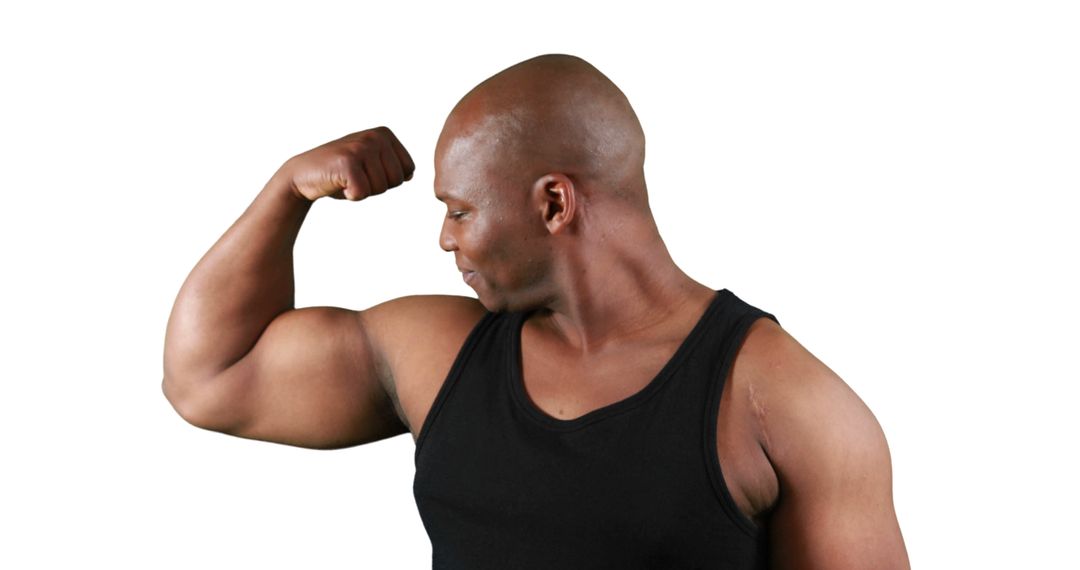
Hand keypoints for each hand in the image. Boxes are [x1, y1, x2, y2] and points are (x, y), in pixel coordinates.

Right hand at [280, 127, 415, 201]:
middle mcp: (375, 136)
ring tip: (346, 178)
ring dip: (363, 191)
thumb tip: (410, 174)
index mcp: (384, 134)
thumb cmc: (340, 174)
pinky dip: (351, 196)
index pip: (407, 170)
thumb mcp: (370, 164)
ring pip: (381, 188)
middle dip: (376, 186)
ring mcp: (361, 147)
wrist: (302, 175)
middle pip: (396, 180)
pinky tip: (338, 184)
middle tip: (354, 176)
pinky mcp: (347, 162)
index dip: (387, 180)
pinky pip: (363, 193)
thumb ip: (391, 165)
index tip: (366, 172)